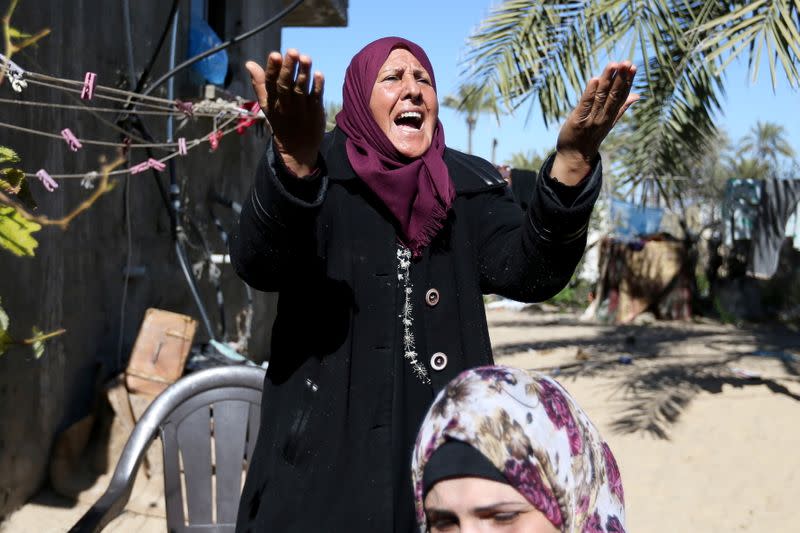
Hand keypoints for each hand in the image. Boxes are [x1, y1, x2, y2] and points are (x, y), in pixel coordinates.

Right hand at [246, 49, 324, 176]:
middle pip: (286, 85)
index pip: (270, 83)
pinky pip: (316, 97)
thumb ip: (259, 84)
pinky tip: (319, 73)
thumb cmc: (281, 120)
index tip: (274, 54)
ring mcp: (301, 108)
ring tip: (306, 57)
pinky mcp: (315, 111)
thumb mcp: (267, 105)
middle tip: (292, 51)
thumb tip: (249, 64)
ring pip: (301, 89)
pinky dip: (318, 86)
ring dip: (304, 73)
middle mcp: (285, 105)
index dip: (272, 69)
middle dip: (288, 68)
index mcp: (272, 102)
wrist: (296, 148)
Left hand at [552, 61, 638, 184]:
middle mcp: (603, 117)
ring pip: (601, 97)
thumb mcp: (609, 122)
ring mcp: (591, 119)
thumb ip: (621, 108)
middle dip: (620, 78)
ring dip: (607, 80)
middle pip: (614, 95)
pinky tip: (594, 79)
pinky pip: (585, 105)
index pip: (622, 96)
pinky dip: (590, 92)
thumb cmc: (591, 136)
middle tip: (627, 62)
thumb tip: (637, 96)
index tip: (633, 67)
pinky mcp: (577, 120)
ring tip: (612, 64)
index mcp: (612, 115)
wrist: (575, 157)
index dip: (628, 81)